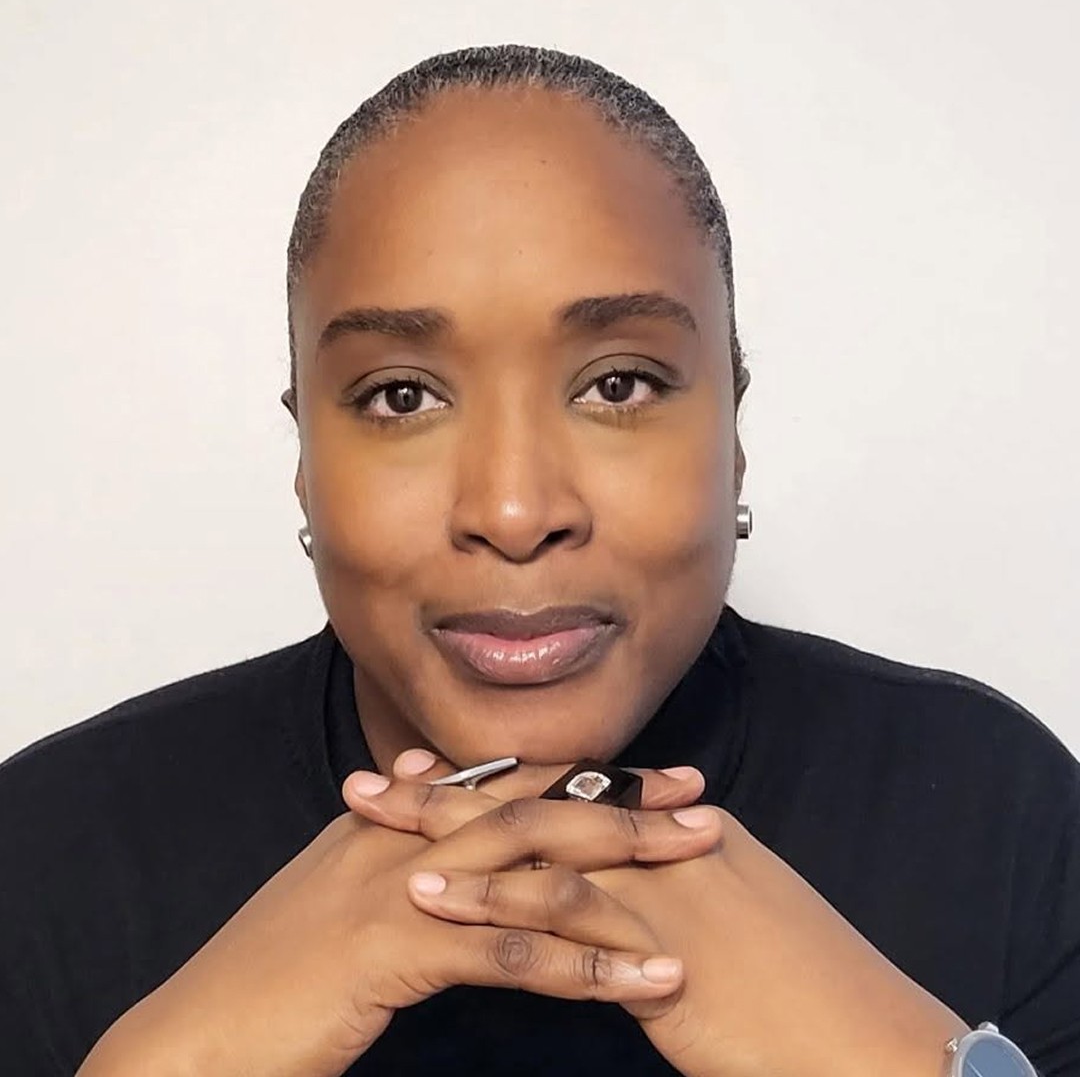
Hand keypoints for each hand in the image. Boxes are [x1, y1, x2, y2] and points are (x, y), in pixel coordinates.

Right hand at [79, 763, 712, 1076]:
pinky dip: (588, 964)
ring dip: (626, 862)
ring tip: (704, 861)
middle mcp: (402, 838)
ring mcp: (399, 887)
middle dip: (623, 797)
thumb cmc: (271, 979)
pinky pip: (509, 951)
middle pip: (534, 806)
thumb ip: (395, 853)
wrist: (192, 1037)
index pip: (505, 784)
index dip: (582, 773)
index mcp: (391, 824)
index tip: (652, 773)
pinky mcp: (395, 947)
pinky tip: (648, 977)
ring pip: (533, 863)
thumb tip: (437, 817)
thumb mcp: (338, 898)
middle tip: (702, 796)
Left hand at [357, 754, 970, 1076]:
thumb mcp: (732, 928)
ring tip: (378, 823)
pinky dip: (491, 898)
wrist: (876, 1044)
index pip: (568, 795)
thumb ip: (672, 900)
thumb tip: (621, 898)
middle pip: (539, 803)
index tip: (425, 777)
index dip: (492, 785)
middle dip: (452, 791)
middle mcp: (665, 843)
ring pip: (538, 841)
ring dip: (451, 831)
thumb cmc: (803, 999)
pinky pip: (563, 908)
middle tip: (376, 780)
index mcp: (679, 835)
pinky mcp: (661, 941)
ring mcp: (662, 886)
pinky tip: (432, 900)